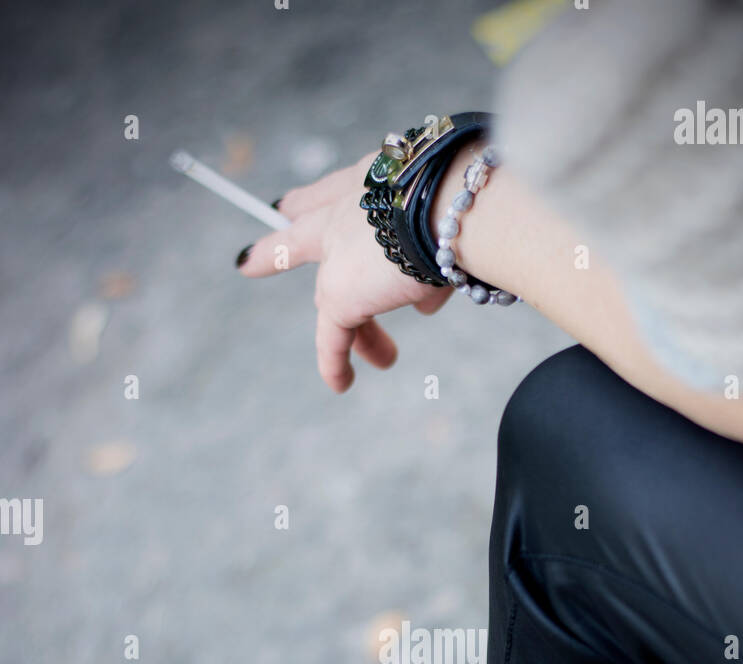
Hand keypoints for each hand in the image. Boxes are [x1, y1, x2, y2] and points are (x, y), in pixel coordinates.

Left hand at [237, 153, 451, 391]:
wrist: (455, 206)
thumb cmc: (469, 203)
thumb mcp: (451, 225)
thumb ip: (434, 260)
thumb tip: (424, 302)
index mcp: (375, 178)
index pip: (330, 192)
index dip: (311, 203)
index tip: (287, 208)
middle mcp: (348, 208)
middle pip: (302, 232)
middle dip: (278, 249)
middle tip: (251, 261)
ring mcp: (337, 249)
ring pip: (331, 295)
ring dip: (359, 331)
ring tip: (385, 358)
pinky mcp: (339, 293)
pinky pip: (332, 336)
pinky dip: (335, 362)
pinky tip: (340, 384)